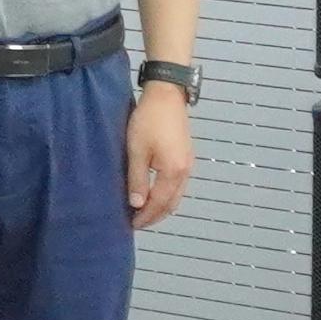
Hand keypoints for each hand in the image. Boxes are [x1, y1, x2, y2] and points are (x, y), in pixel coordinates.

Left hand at [124, 78, 194, 232]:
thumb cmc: (148, 121)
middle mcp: (185, 172)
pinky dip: (167, 194)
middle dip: (155, 215)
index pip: (159, 203)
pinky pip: (178, 184)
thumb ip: (137, 179)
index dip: (146, 216)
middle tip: (137, 222)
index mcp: (173, 173)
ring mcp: (189, 164)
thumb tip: (137, 205)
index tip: (132, 224)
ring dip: (162, 205)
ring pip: (177, 194)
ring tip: (144, 210)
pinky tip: (155, 192)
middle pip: (172, 203)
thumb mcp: (137, 151)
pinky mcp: (186, 156)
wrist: (167, 95)